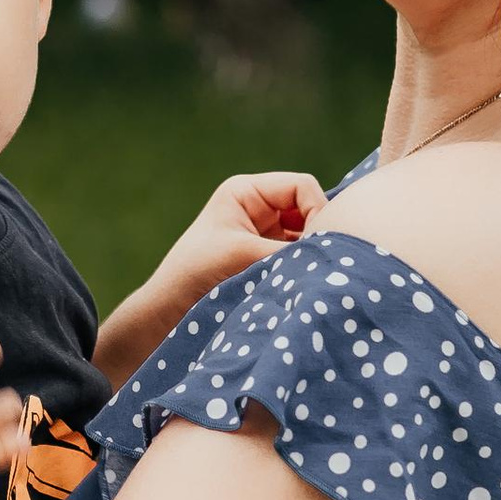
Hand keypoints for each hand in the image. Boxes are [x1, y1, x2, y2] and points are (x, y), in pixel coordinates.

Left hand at [93, 171, 326, 384]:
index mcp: (247, 192)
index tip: (318, 243)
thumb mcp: (242, 254)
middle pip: (310, 209)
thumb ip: (287, 250)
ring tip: (313, 274)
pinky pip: (298, 257)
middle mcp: (259, 209)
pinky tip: (305, 284)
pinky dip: (304, 268)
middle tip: (323, 260)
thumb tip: (332, 254)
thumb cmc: (195, 274)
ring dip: (311, 254)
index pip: (302, 187)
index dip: (318, 209)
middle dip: (318, 233)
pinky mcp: (267, 260)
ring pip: (307, 236)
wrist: (168, 312)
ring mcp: (265, 235)